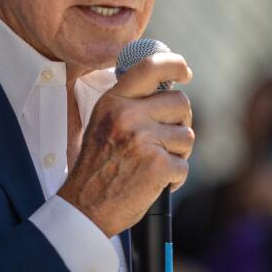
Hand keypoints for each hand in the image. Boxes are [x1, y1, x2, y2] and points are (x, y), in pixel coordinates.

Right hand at [57, 51, 192, 236]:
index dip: (174, 65)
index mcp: (114, 102)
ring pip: (187, 136)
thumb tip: (166, 88)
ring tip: (154, 163)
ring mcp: (144, 140)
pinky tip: (155, 182)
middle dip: (179, 122)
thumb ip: (129, 103)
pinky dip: (174, 178)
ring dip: (178, 153)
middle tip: (164, 139)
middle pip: (180, 103)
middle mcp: (128, 116)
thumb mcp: (103, 123)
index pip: (150, 67)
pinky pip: (184, 165)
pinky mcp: (158, 166)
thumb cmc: (97, 166)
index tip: (185, 71)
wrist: (85, 207)